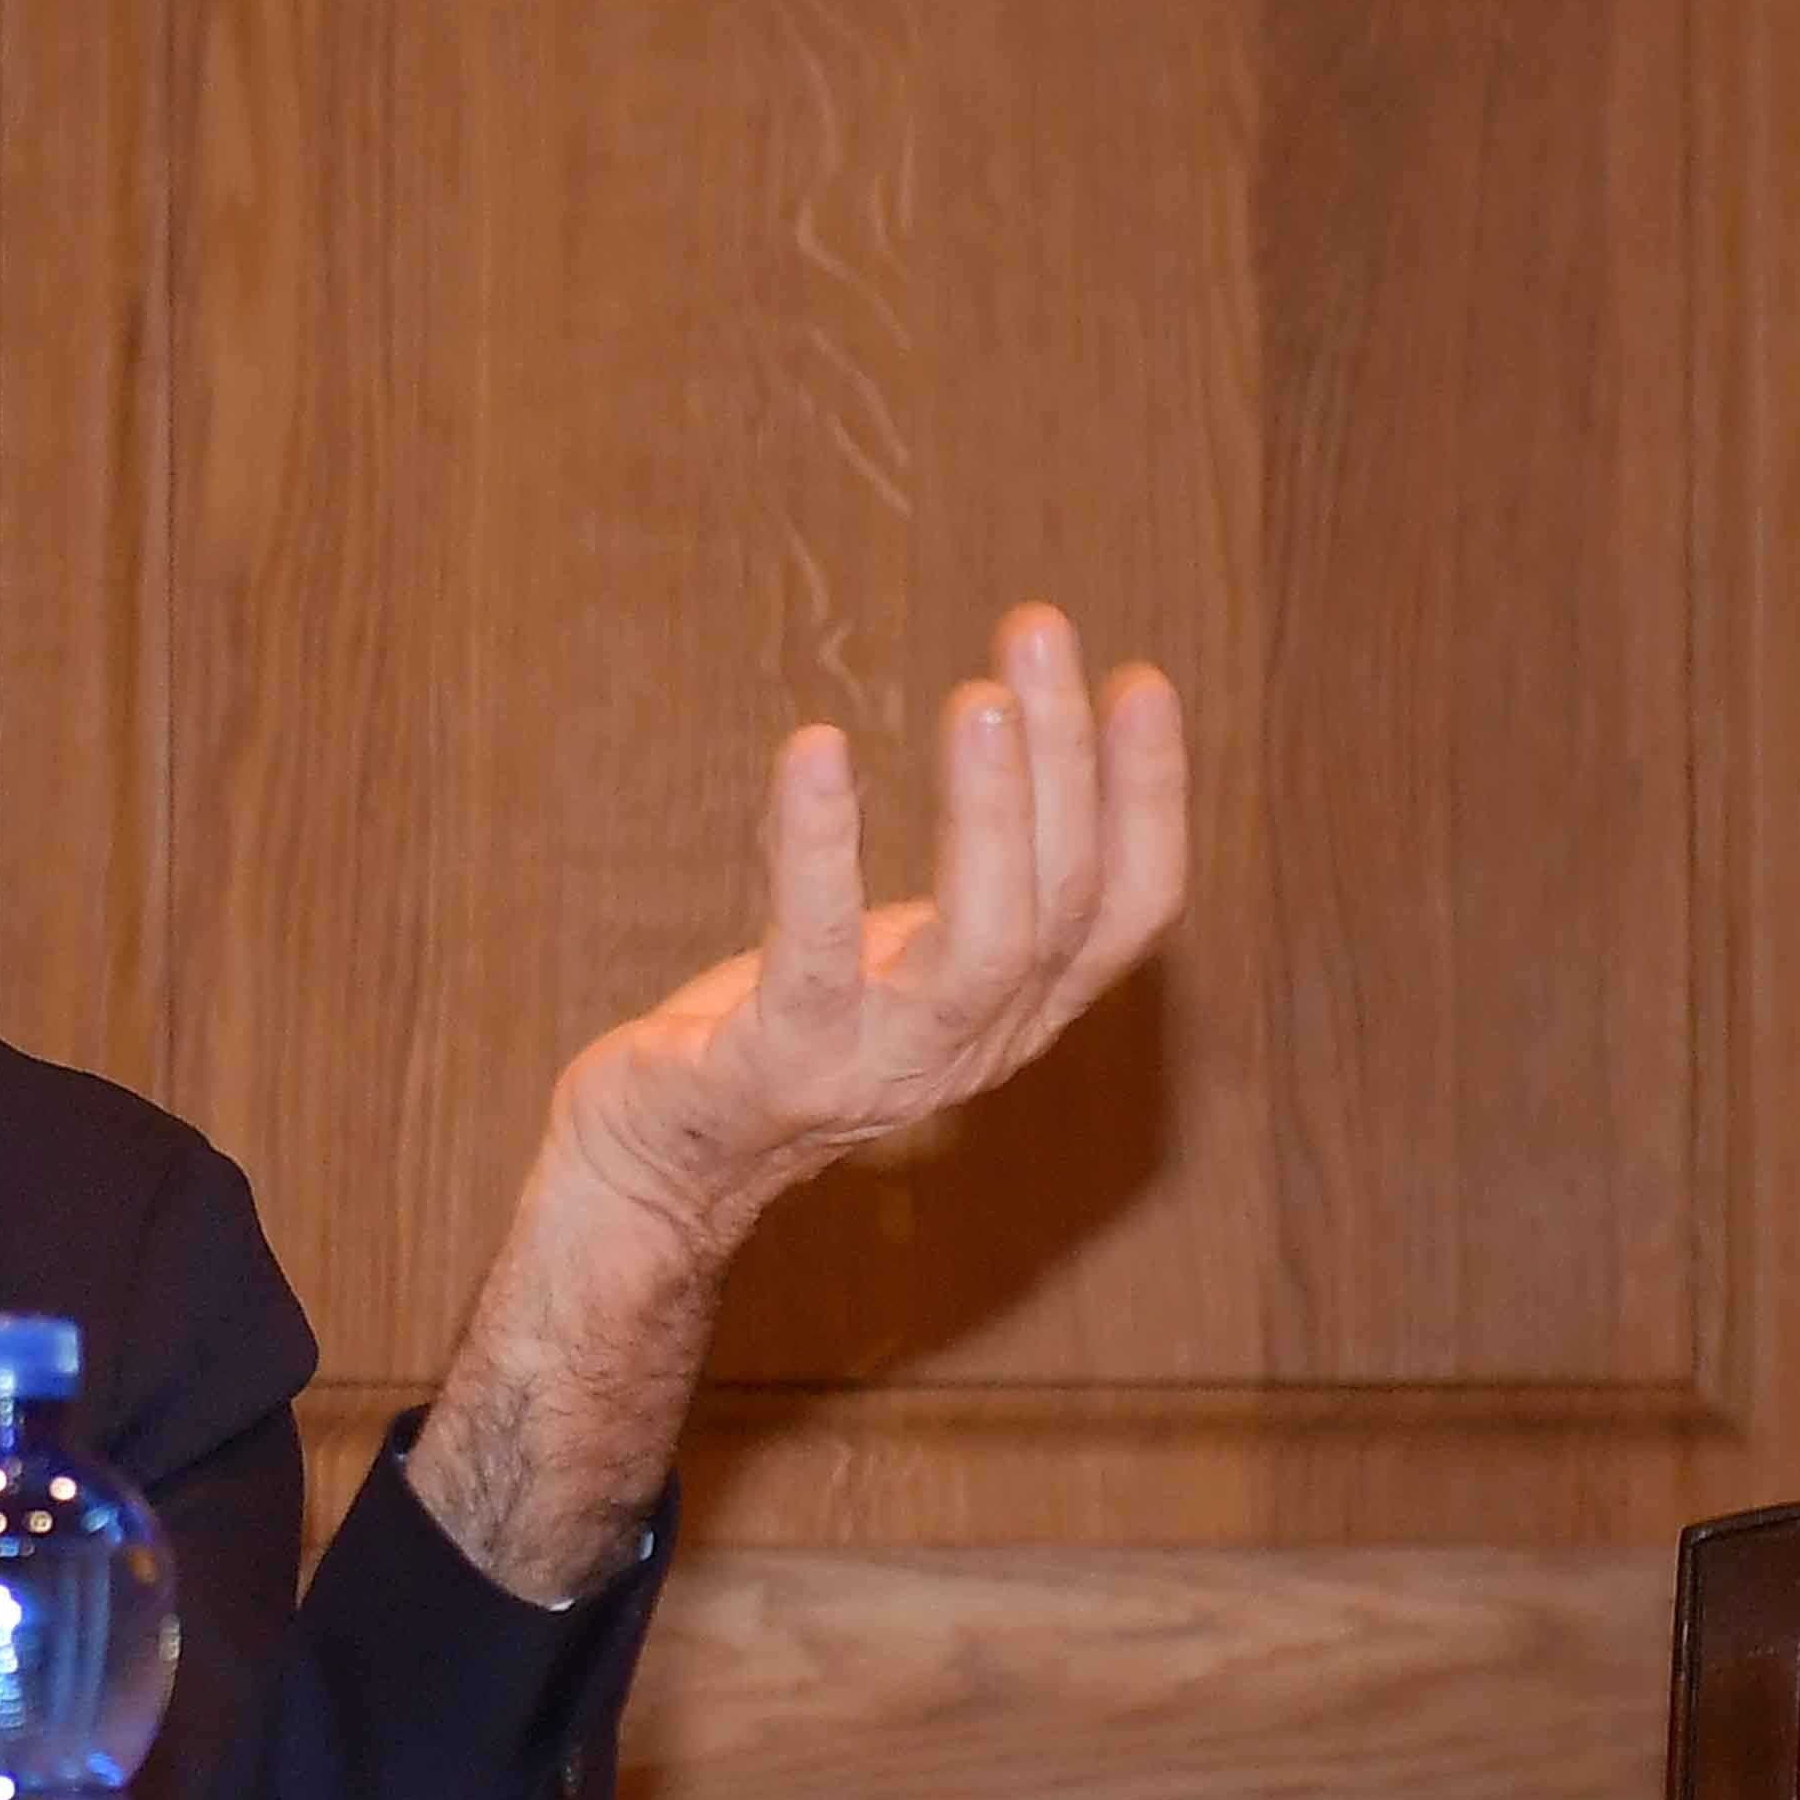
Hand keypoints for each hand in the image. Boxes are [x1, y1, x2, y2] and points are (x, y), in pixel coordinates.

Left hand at [554, 602, 1188, 1245]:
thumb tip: (1024, 728)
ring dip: (990, 810)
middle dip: (1066, 759)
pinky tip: (817, 750)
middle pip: (1063, 902)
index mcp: (1012, 1016)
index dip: (1149, 797)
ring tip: (980, 697)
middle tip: (1036, 632)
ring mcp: (875, 1068)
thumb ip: (968, 893)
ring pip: (985, 941)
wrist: (649, 1168)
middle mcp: (967, 1051)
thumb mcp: (897, 965)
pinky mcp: (773, 1067)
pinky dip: (821, 844)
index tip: (1138, 677)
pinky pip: (816, 949)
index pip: (1129, 911)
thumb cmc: (774, 1037)